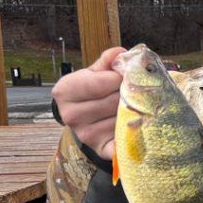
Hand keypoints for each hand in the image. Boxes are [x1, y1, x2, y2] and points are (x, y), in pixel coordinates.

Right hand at [50, 46, 126, 160]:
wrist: (86, 118)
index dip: (119, 77)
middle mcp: (71, 115)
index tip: (124, 76)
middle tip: (134, 91)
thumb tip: (120, 53)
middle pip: (114, 100)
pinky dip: (135, 134)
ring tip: (136, 105)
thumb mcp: (96, 72)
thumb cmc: (93, 90)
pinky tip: (138, 125)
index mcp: (65, 91)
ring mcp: (86, 134)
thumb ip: (108, 61)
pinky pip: (124, 142)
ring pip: (123, 117)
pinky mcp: (101, 149)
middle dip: (129, 94)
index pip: (101, 82)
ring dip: (136, 111)